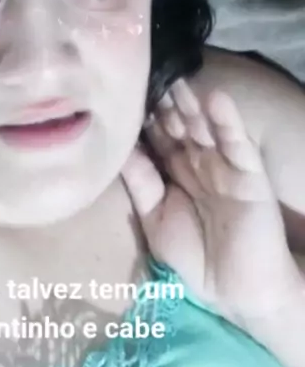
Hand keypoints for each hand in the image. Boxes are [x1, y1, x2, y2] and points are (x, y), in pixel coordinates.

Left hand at [121, 79, 302, 331]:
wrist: (235, 292)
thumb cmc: (194, 259)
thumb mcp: (155, 219)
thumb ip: (140, 183)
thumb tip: (118, 148)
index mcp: (175, 174)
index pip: (157, 138)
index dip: (143, 117)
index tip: (123, 91)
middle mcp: (199, 164)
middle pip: (179, 126)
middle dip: (164, 103)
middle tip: (147, 75)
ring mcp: (225, 166)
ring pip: (205, 128)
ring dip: (192, 104)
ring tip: (176, 79)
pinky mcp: (249, 174)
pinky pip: (237, 143)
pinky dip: (227, 121)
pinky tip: (215, 98)